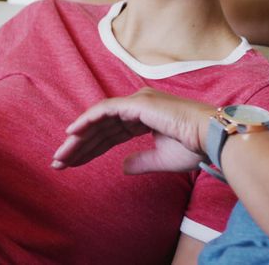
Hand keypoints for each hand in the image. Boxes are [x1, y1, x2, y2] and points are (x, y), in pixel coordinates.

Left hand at [52, 88, 214, 173]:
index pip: (110, 134)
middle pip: (100, 128)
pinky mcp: (137, 104)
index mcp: (145, 117)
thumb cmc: (193, 146)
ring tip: (60, 156)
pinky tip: (72, 133)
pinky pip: (104, 110)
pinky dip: (87, 120)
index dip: (91, 149)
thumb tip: (122, 166)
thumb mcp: (161, 158)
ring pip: (98, 120)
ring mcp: (137, 102)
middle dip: (79, 146)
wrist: (210, 137)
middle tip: (58, 163)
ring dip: (78, 138)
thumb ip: (140, 161)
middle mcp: (138, 106)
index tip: (73, 164)